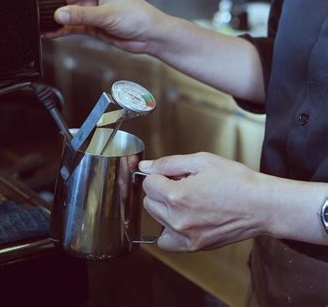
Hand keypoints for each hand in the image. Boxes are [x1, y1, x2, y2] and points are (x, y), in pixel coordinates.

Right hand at [46, 0, 165, 53]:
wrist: (149, 36)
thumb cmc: (138, 17)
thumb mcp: (106, 14)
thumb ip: (81, 15)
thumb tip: (59, 14)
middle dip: (55, 7)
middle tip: (42, 14)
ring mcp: (92, 9)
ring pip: (69, 13)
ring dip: (57, 20)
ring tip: (42, 24)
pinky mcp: (92, 24)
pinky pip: (73, 26)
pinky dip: (63, 30)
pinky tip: (51, 32)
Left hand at [139, 152, 271, 251]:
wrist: (263, 206)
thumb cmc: (237, 182)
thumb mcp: (201, 161)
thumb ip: (168, 163)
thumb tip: (145, 167)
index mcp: (177, 195)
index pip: (148, 184)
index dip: (160, 176)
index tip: (174, 176)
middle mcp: (177, 218)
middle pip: (149, 202)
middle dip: (161, 191)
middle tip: (183, 186)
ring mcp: (185, 236)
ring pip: (156, 219)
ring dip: (165, 209)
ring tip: (187, 202)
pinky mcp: (193, 247)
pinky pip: (166, 242)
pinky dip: (168, 232)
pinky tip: (182, 220)